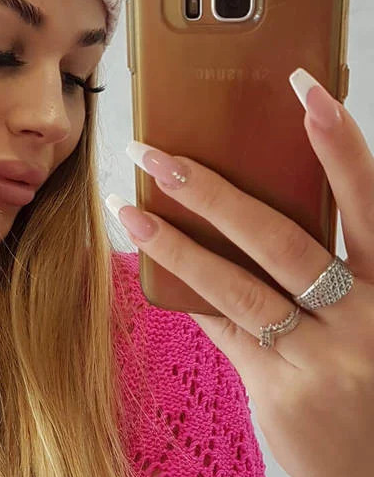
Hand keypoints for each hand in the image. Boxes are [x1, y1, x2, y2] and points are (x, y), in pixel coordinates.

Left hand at [110, 68, 373, 476]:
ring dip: (177, 242)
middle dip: (215, 190)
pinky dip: (189, 293)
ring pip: (238, 285)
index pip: (369, 202)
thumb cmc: (373, 381)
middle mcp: (365, 319)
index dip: (339, 143)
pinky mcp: (280, 391)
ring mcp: (322, 358)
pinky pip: (224, 329)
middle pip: (283, 238)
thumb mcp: (372, 320)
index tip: (305, 86)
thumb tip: (250, 206)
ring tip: (128, 206)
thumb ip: (335, 270)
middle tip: (159, 152)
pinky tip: (149, 263)